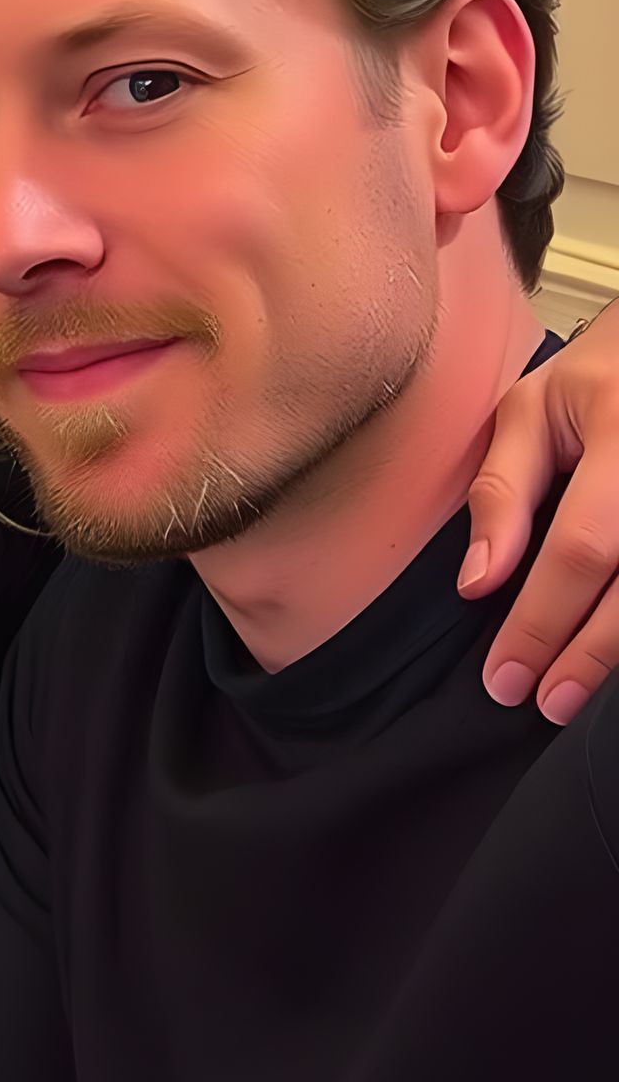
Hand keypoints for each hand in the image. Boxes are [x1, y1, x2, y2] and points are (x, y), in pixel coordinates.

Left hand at [461, 303, 618, 721]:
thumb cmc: (594, 379)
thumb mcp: (530, 409)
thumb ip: (502, 490)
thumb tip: (476, 583)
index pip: (581, 549)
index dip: (542, 619)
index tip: (504, 676)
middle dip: (586, 657)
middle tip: (540, 702)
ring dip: (616, 654)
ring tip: (572, 693)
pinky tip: (608, 654)